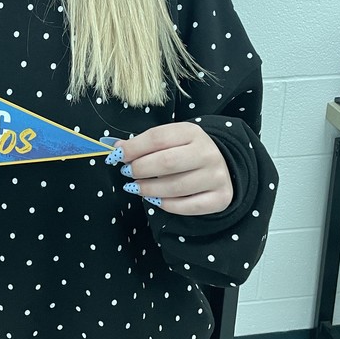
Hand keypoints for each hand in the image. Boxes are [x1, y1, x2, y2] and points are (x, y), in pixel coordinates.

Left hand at [112, 123, 232, 215]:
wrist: (223, 165)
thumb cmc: (186, 152)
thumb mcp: (170, 140)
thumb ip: (144, 144)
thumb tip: (117, 149)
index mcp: (192, 132)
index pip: (158, 138)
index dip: (133, 148)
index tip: (117, 156)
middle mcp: (208, 152)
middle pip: (167, 162)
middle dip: (140, 169)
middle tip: (127, 173)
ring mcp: (217, 176)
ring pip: (176, 187)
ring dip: (149, 189)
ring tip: (135, 187)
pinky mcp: (221, 198)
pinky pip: (188, 207)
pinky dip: (166, 205)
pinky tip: (154, 200)